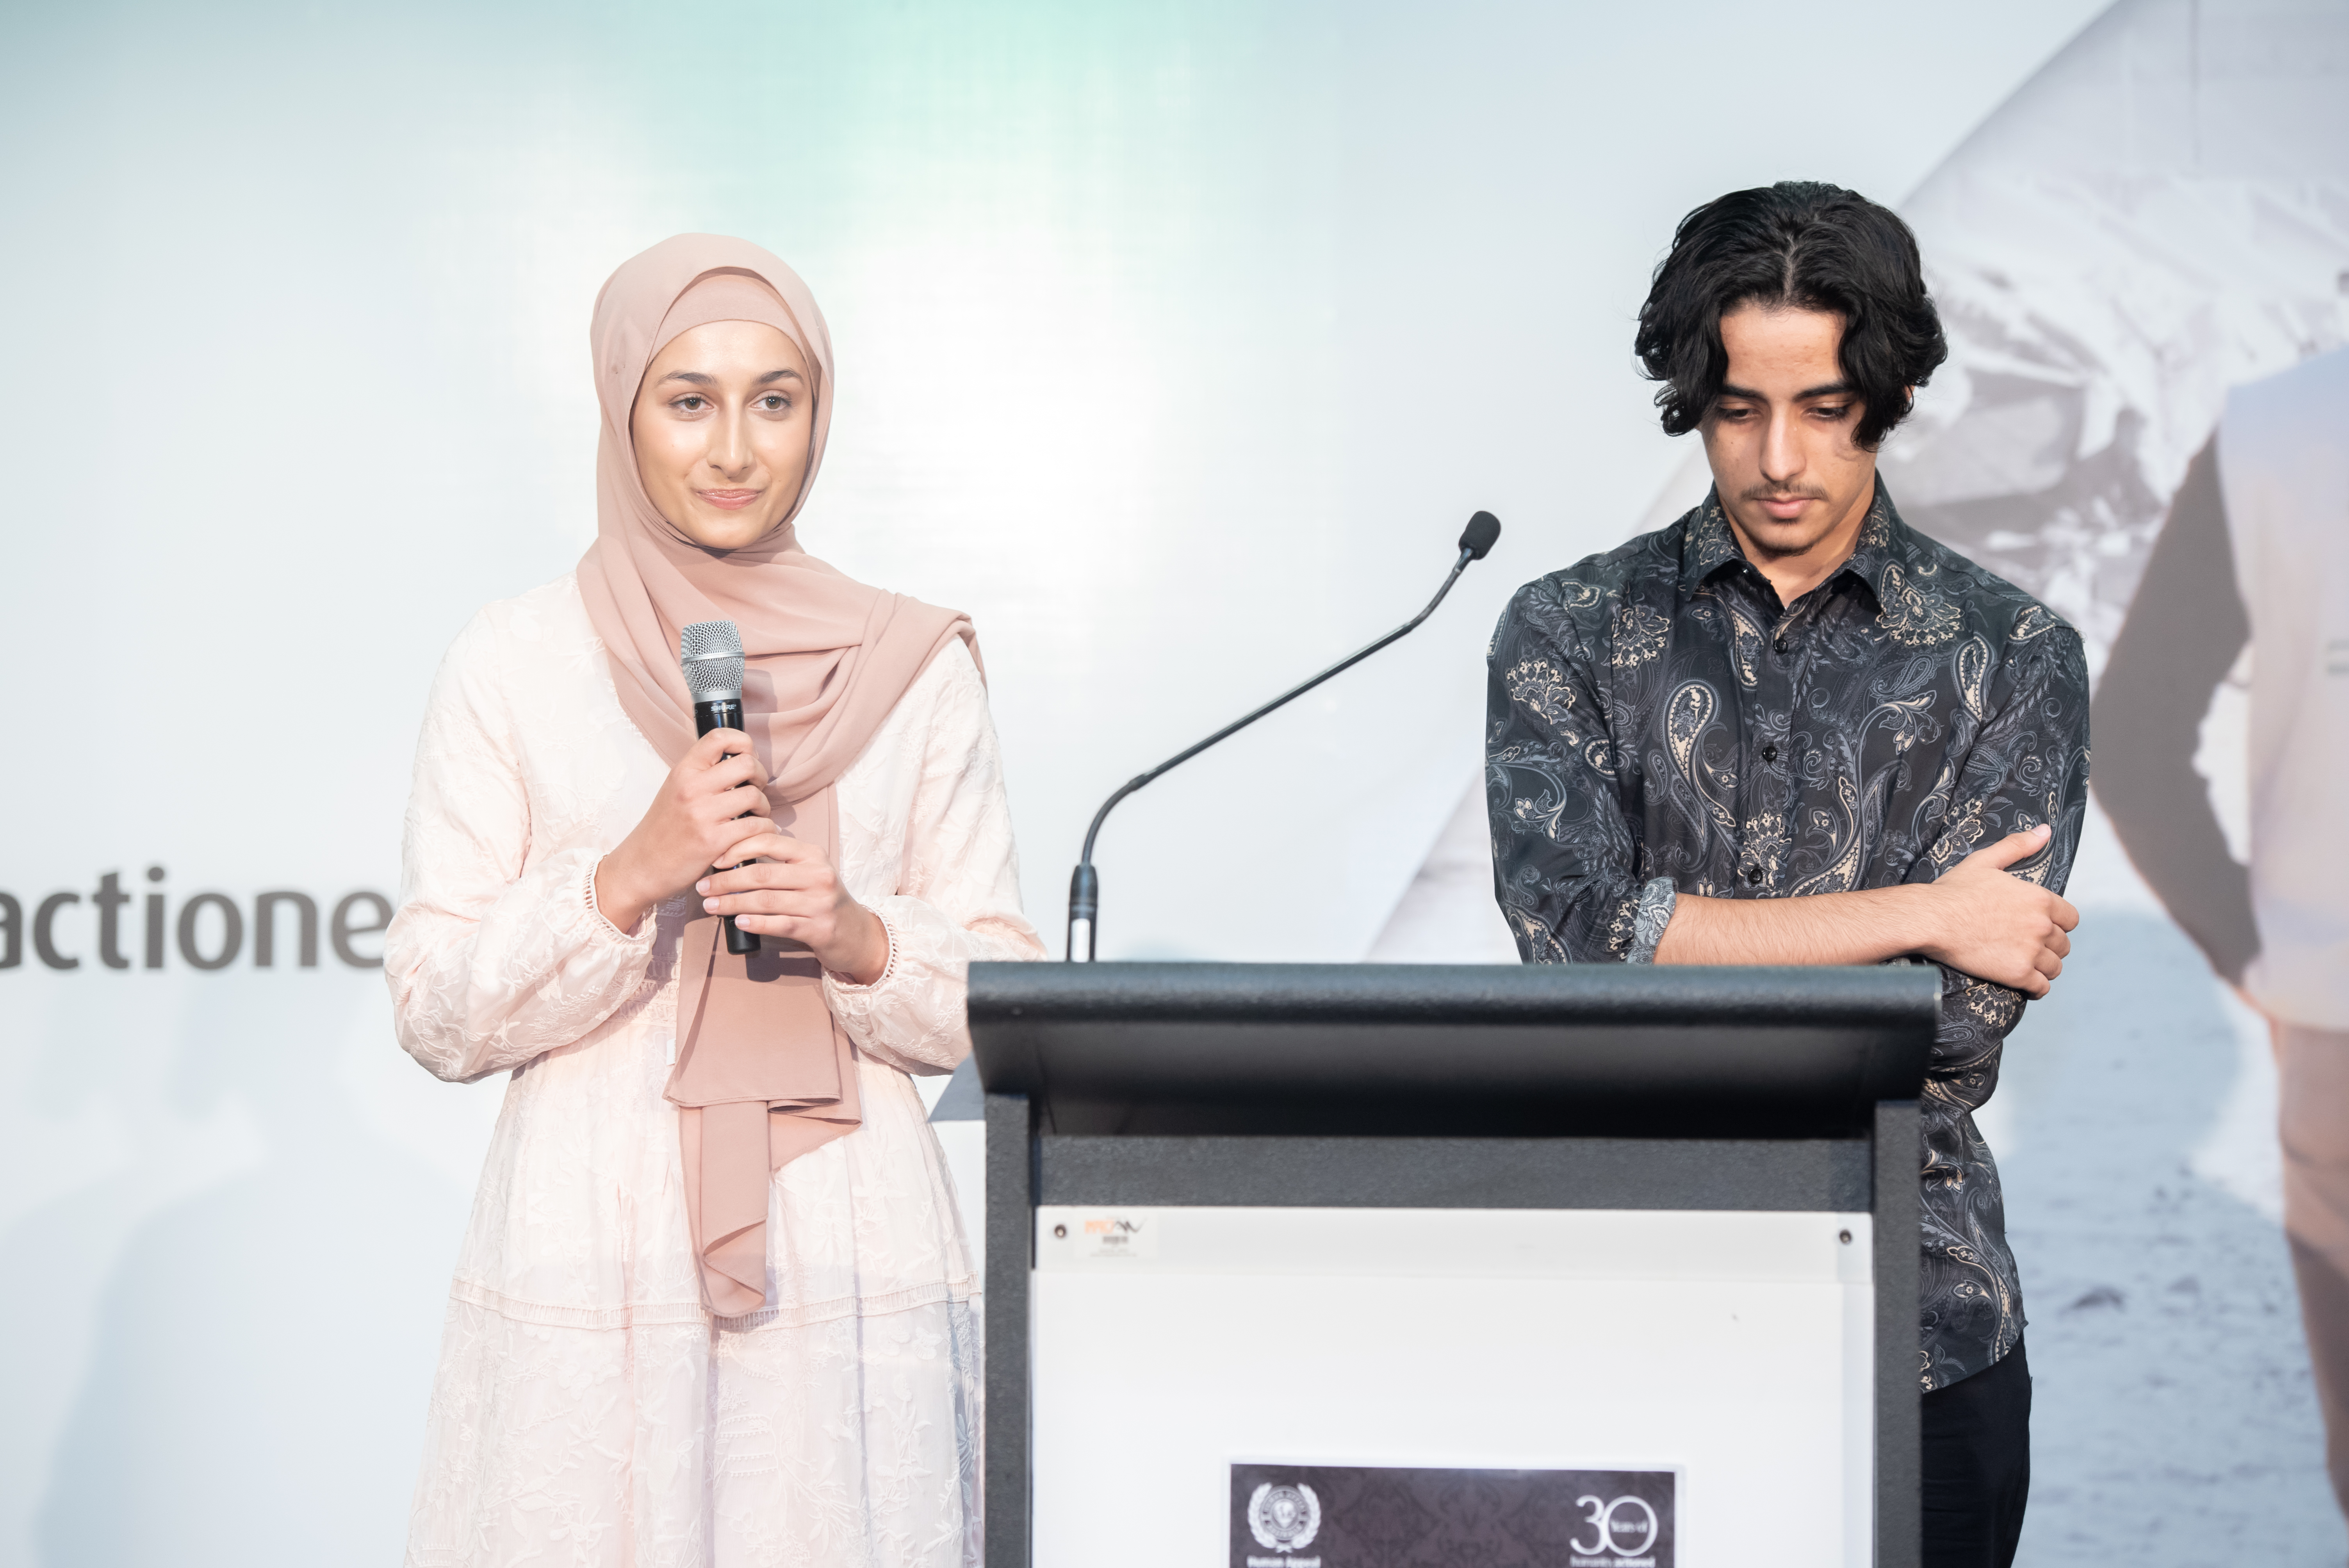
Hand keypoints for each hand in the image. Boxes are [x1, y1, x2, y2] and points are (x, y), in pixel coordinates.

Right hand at [594, 729, 772, 934]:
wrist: (641, 866)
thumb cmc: (663, 829)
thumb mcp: (675, 790)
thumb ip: (702, 774)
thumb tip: (739, 760)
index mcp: (683, 771)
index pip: (719, 737)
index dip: (743, 743)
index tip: (747, 757)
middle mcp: (692, 788)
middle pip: (747, 764)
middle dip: (760, 776)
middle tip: (754, 789)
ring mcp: (703, 815)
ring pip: (755, 797)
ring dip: (763, 807)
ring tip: (753, 815)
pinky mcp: (713, 841)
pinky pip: (756, 826)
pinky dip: (763, 830)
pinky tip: (754, 834)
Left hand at [697, 833, 889, 984]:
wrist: (855, 932)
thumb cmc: (820, 898)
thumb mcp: (807, 872)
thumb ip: (779, 862)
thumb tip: (730, 857)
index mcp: (812, 854)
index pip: (770, 841)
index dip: (738, 848)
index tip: (715, 859)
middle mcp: (818, 875)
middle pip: (763, 874)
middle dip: (726, 881)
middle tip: (702, 887)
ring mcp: (820, 903)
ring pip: (767, 901)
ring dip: (733, 904)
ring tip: (710, 906)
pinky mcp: (818, 929)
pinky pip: (780, 925)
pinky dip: (756, 923)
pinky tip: (738, 922)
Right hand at [1918, 823, 2078, 997]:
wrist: (1931, 919)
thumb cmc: (1954, 890)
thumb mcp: (1986, 861)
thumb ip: (2018, 846)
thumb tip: (2044, 831)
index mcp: (2039, 899)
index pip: (2070, 918)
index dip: (2057, 924)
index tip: (2041, 927)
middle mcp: (2041, 925)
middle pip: (2063, 944)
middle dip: (2049, 946)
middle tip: (2029, 947)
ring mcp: (2031, 951)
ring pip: (2054, 967)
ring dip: (2044, 968)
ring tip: (2028, 966)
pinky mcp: (2018, 973)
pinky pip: (2042, 987)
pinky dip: (2036, 988)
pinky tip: (2025, 983)